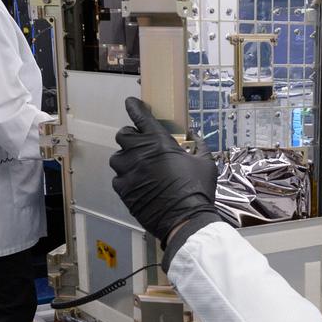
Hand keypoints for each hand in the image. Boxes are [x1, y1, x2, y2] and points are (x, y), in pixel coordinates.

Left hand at [110, 97, 219, 247]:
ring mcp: (128, 172)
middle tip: (139, 144)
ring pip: (117, 158)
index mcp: (159, 142)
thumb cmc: (197, 189)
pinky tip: (137, 184)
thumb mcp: (205, 163)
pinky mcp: (123, 189)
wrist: (185, 219)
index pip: (140, 116)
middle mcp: (139, 153)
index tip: (131, 103)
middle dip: (130, 137)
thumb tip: (195, 136)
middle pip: (123, 135)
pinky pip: (118, 179)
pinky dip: (125, 179)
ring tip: (137, 167)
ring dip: (126, 159)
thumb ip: (198, 146)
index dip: (134, 107)